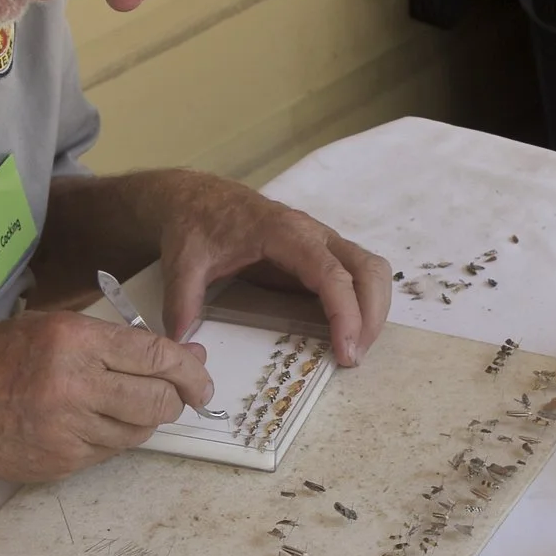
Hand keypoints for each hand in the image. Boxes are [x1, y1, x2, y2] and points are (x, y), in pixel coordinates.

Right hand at [0, 311, 214, 481]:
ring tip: (125, 404)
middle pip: (158, 401)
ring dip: (145, 420)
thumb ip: (114, 339)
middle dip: (177, 398)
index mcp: (73, 341)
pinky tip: (95, 422)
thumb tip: (182, 353)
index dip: (190, 368)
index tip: (201, 373)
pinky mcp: (62, 461)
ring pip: (140, 432)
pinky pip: (111, 451)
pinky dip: (115, 437)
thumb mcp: (49, 326)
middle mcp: (74, 385)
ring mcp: (68, 430)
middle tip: (179, 394)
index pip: (156, 356)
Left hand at [156, 176, 391, 364]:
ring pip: (370, 270)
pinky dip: (362, 303)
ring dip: (373, 310)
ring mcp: (320, 242)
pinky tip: (346, 332)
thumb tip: (183, 341)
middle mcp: (312, 233)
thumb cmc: (195, 224)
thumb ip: (182, 300)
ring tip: (354, 349)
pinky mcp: (319, 253)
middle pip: (367, 269)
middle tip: (353, 357)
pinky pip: (357, 274)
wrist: (195, 198)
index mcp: (284, 232)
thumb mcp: (183, 261)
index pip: (331, 273)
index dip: (346, 312)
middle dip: (371, 315)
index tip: (345, 350)